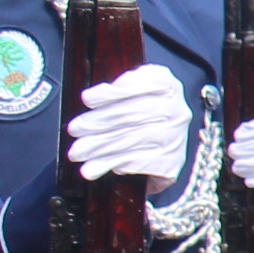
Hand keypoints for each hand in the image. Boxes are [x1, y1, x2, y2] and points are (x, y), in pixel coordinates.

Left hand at [66, 63, 189, 181]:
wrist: (161, 141)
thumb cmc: (140, 112)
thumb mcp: (133, 89)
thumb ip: (119, 88)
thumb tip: (92, 99)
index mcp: (167, 86)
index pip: (142, 85)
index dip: (113, 93)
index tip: (87, 99)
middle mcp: (178, 111)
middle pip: (134, 115)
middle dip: (99, 122)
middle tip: (75, 129)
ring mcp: (176, 138)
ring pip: (133, 140)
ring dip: (100, 147)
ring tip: (78, 152)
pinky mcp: (171, 162)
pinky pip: (138, 163)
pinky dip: (114, 163)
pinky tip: (96, 167)